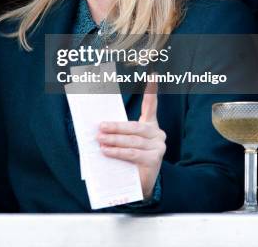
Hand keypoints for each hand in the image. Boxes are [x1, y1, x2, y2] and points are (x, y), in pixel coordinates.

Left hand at [96, 81, 165, 198]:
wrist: (140, 183)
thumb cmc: (130, 157)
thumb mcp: (124, 141)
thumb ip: (118, 132)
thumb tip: (99, 125)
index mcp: (150, 124)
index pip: (151, 105)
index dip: (151, 90)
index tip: (152, 74)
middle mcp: (157, 134)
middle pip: (135, 126)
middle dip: (116, 126)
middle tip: (100, 126)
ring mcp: (158, 147)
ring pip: (132, 141)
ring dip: (114, 140)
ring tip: (100, 140)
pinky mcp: (155, 160)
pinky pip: (133, 154)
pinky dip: (118, 152)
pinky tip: (106, 151)